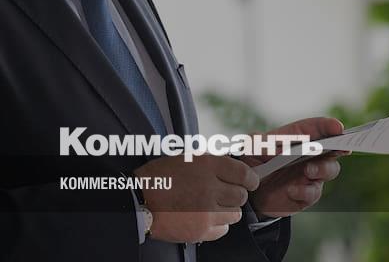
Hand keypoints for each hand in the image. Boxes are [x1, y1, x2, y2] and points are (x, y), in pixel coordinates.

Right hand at [133, 154, 258, 242]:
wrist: (138, 200)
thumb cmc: (160, 177)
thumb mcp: (187, 158)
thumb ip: (212, 163)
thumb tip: (233, 170)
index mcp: (207, 165)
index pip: (244, 173)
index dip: (250, 179)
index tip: (249, 182)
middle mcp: (210, 187)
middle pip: (241, 195)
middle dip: (235, 195)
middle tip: (223, 195)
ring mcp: (206, 210)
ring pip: (235, 214)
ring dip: (227, 210)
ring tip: (213, 207)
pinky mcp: (200, 229)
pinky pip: (223, 229)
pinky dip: (218, 225)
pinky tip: (206, 218)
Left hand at [242, 117, 347, 217]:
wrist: (248, 191)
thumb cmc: (252, 161)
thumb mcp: (251, 147)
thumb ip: (262, 143)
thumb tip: (276, 148)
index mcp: (298, 137)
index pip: (316, 128)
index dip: (328, 126)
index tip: (337, 127)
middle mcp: (310, 155)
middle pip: (332, 149)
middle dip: (336, 148)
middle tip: (332, 149)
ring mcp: (310, 174)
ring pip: (329, 170)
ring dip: (322, 169)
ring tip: (308, 171)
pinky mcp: (306, 194)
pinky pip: (313, 193)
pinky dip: (304, 191)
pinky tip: (291, 190)